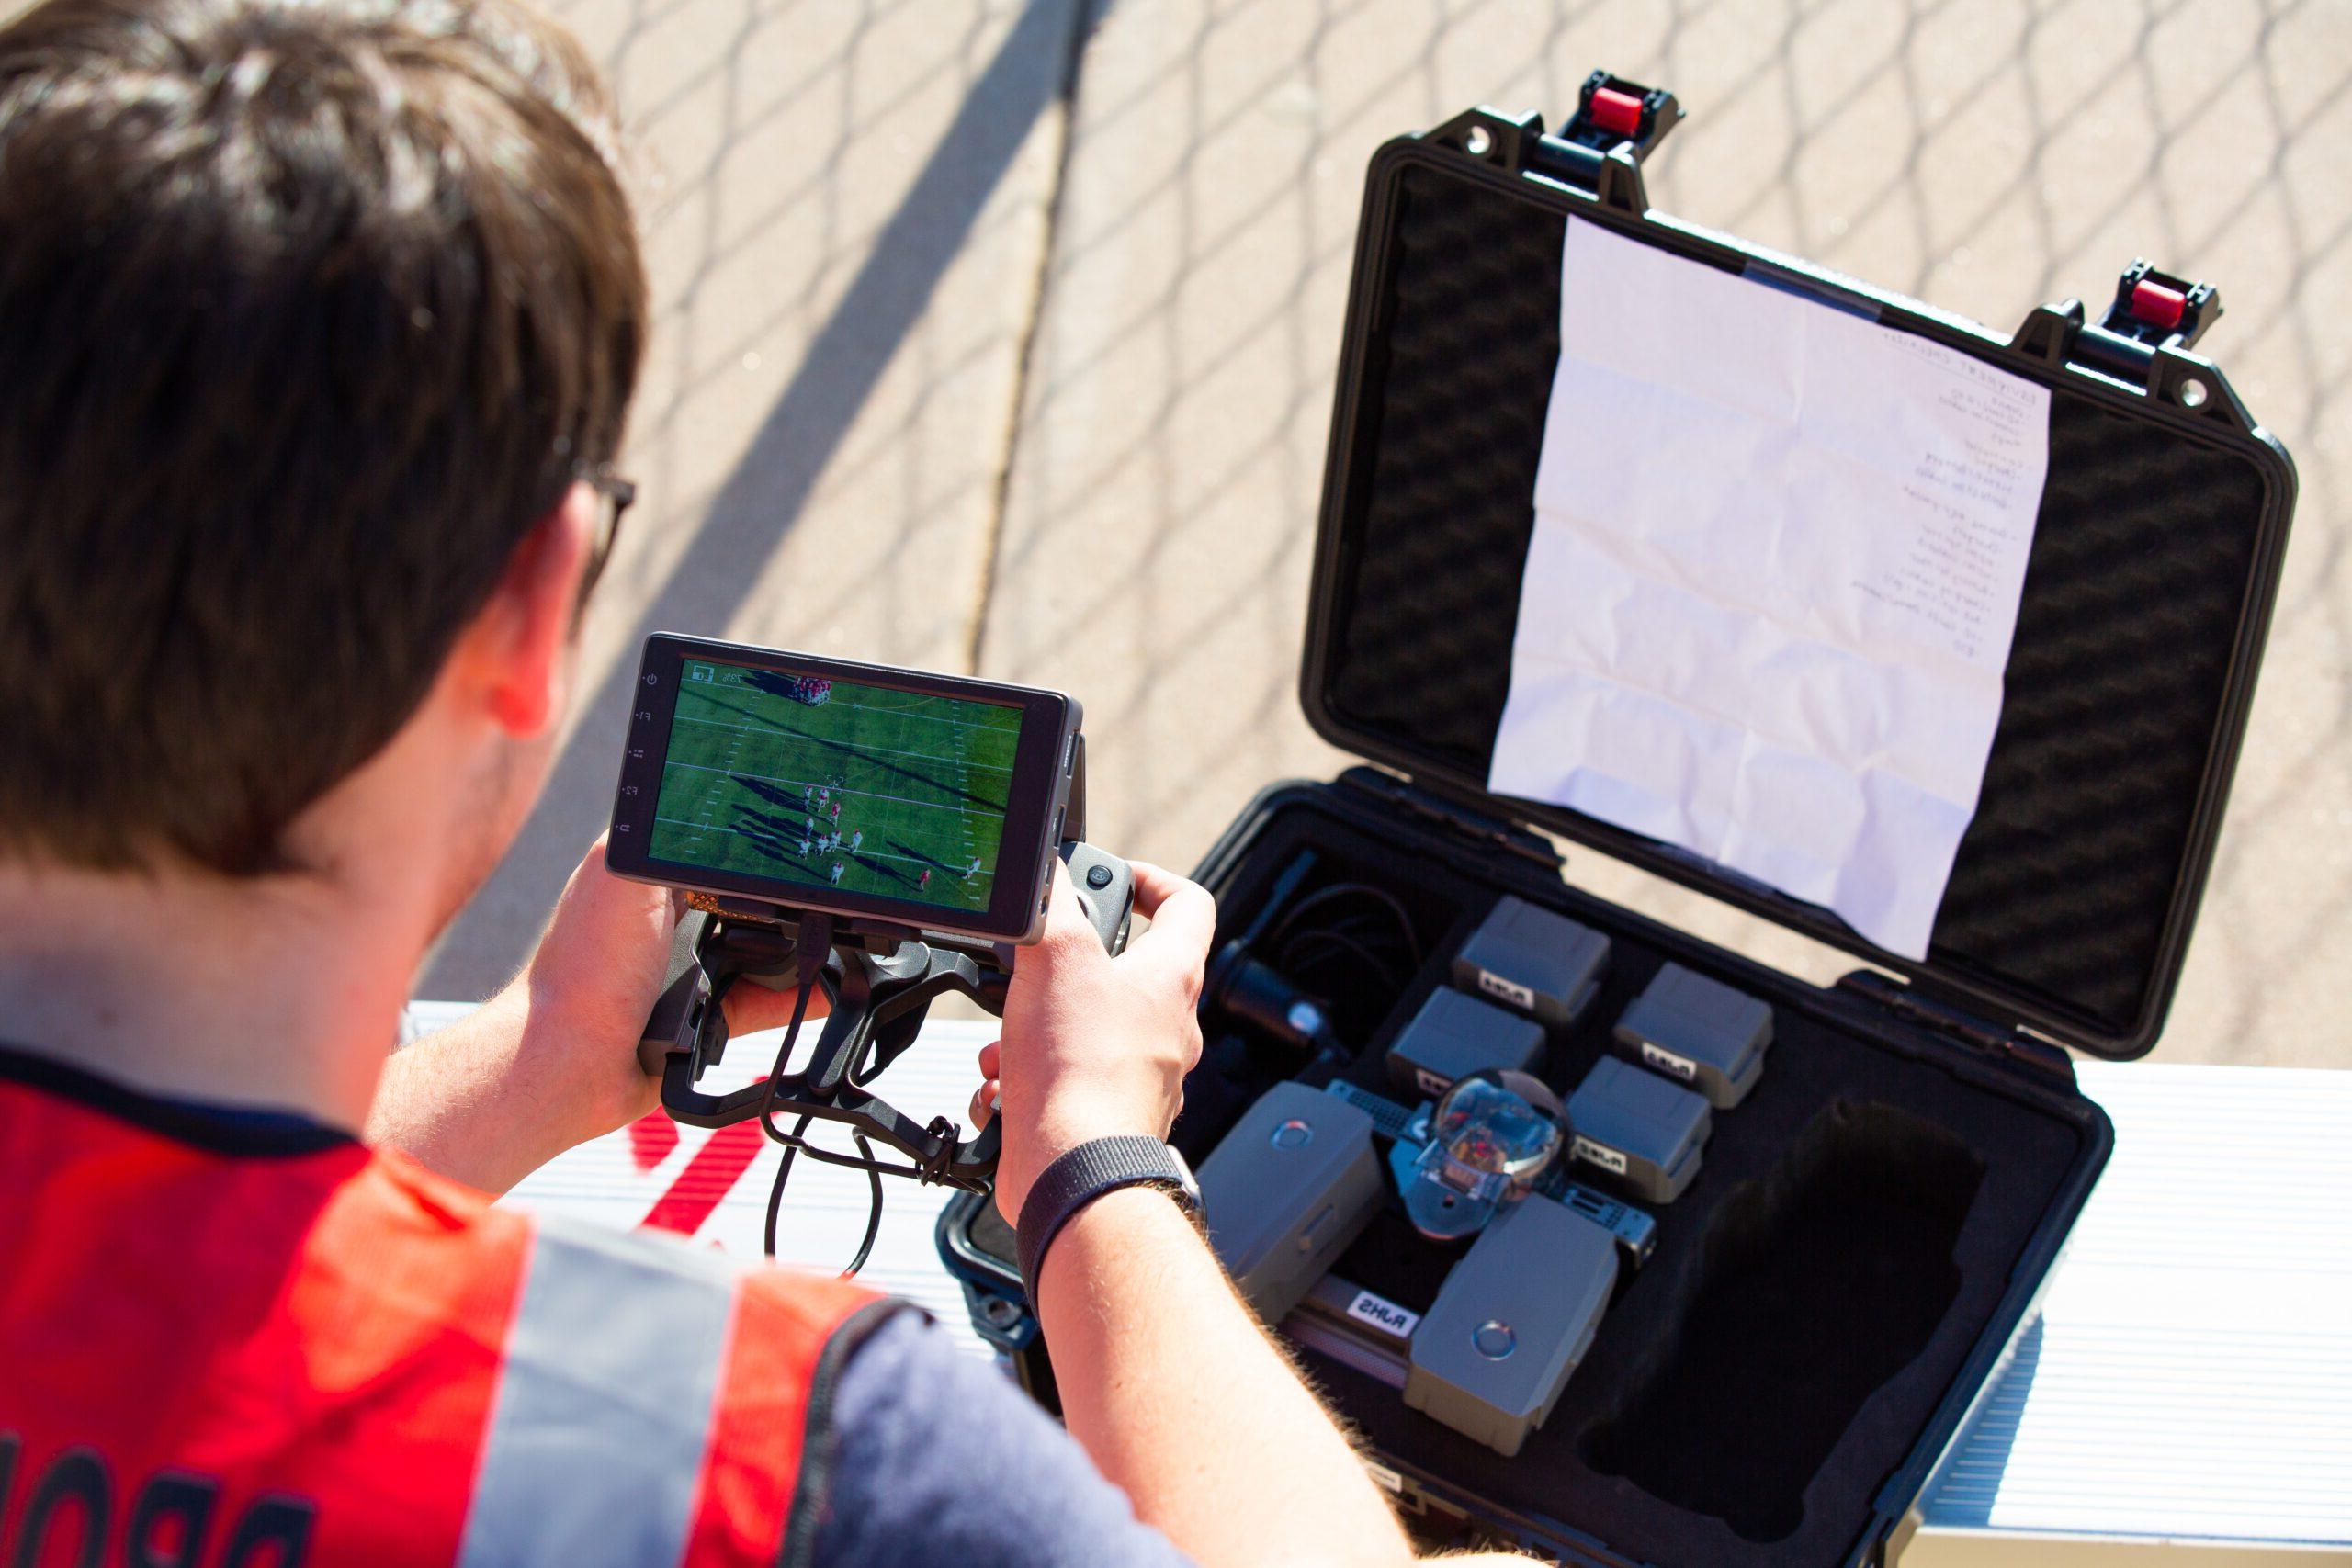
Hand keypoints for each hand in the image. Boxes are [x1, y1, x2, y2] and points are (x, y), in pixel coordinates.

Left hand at [514, 836, 825, 1137]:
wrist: (574, 1061)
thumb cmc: (583, 968)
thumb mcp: (621, 874)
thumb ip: (660, 838)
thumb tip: (707, 796)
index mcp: (646, 878)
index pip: (710, 842)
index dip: (750, 835)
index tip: (793, 829)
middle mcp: (667, 921)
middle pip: (745, 895)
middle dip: (784, 891)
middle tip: (824, 883)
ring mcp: (690, 970)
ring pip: (762, 948)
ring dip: (798, 944)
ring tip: (835, 931)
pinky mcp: (710, 1017)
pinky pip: (767, 1002)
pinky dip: (799, 997)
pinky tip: (828, 987)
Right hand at [976, 860, 1213, 1223]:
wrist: (1074, 1171)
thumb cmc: (1080, 1070)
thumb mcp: (1057, 957)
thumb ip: (1052, 906)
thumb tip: (1046, 874)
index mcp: (1170, 978)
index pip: (1188, 905)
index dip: (1153, 880)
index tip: (1114, 878)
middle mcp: (1165, 1026)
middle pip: (1121, 972)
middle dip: (1060, 971)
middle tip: (1030, 972)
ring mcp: (1137, 1076)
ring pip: (1081, 1031)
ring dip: (1031, 1031)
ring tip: (1005, 1044)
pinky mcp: (1103, 1115)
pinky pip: (1060, 1083)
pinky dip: (1023, 1082)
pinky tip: (1001, 1090)